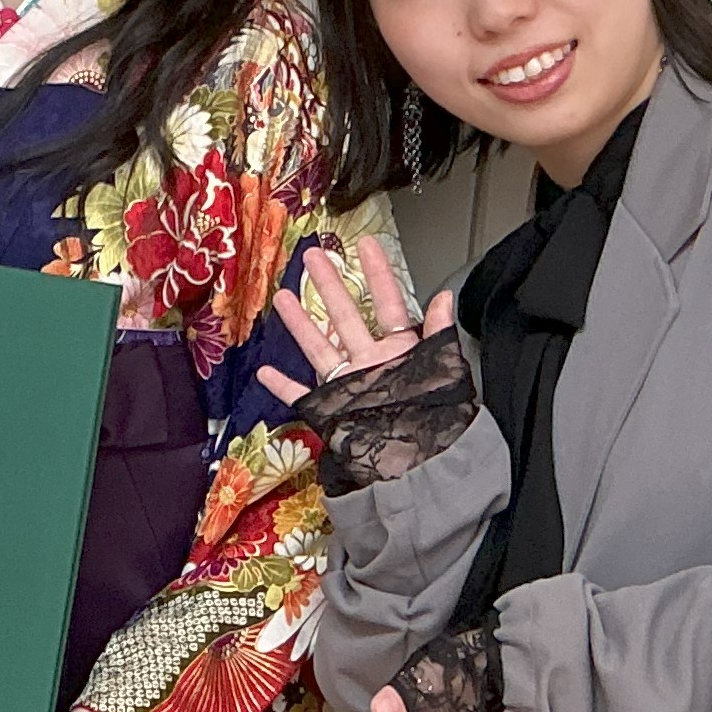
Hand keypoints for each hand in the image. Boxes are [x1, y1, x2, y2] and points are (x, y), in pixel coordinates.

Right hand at [264, 237, 451, 405]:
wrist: (421, 466)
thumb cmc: (435, 421)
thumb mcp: (443, 370)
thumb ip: (440, 335)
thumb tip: (445, 297)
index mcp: (400, 350)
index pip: (388, 303)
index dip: (378, 273)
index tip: (366, 245)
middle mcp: (371, 362)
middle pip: (346, 315)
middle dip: (329, 285)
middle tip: (313, 257)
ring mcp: (350, 384)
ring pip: (319, 347)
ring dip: (300, 323)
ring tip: (282, 298)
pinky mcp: (333, 410)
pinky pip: (303, 396)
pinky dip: (283, 386)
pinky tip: (265, 372)